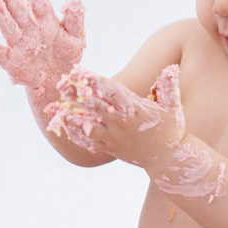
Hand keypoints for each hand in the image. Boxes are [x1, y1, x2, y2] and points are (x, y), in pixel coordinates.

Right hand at [0, 0, 85, 96]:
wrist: (58, 81)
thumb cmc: (66, 55)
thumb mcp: (75, 37)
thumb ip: (75, 18)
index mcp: (46, 20)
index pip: (38, 1)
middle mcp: (30, 29)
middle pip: (20, 11)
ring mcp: (20, 44)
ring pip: (9, 28)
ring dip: (0, 15)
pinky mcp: (13, 62)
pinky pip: (0, 55)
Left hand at [45, 65, 185, 162]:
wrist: (169, 159)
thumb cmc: (171, 129)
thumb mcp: (173, 107)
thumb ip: (169, 87)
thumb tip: (172, 67)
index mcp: (134, 109)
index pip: (111, 92)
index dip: (94, 81)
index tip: (80, 71)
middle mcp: (121, 123)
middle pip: (95, 107)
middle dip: (77, 94)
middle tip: (61, 83)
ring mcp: (115, 138)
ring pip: (88, 127)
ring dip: (71, 118)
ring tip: (54, 110)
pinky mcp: (111, 149)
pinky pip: (90, 143)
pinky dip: (77, 136)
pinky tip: (64, 128)